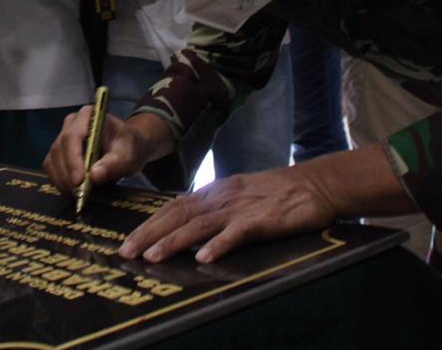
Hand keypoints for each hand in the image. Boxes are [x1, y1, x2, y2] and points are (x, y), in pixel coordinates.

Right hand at [42, 108, 157, 192]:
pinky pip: (51, 167)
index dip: (73, 159)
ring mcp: (62, 137)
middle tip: (79, 194)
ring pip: (52, 159)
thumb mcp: (128, 155)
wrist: (126, 148)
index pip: (72, 136)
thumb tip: (95, 175)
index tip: (79, 181)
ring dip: (62, 180)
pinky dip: (59, 181)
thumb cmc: (128, 146)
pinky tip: (73, 190)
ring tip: (78, 194)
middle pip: (59, 149)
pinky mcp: (58, 152)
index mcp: (88, 116)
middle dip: (67, 174)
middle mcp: (71, 124)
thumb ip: (114, 163)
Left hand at [119, 166, 338, 263]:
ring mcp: (240, 208)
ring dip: (173, 241)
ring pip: (199, 224)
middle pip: (178, 214)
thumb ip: (215, 206)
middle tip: (126, 251)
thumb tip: (188, 220)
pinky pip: (236, 233)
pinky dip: (218, 245)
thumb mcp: (239, 194)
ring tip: (152, 257)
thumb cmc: (278, 192)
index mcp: (215, 191)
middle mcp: (222, 197)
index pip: (174, 205)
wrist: (315, 184)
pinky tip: (203, 258)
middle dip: (150, 233)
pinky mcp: (261, 220)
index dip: (150, 222)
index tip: (129, 239)